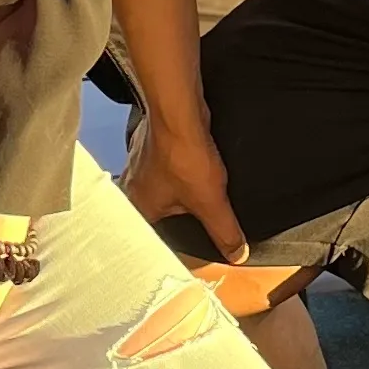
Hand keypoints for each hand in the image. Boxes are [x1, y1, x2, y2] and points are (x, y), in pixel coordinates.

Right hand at [123, 115, 250, 262]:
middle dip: (176, 212)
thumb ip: (224, 233)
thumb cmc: (184, 158)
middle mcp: (132, 186)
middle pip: (156, 209)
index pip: (152, 235)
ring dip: (177, 187)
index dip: (172, 239)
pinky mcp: (150, 142)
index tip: (188, 241)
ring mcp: (139, 160)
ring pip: (159, 184)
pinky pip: (165, 163)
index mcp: (140, 208)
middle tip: (196, 214)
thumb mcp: (211, 204)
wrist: (178, 112)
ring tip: (196, 188)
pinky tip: (193, 164)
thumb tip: (237, 255)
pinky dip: (177, 166)